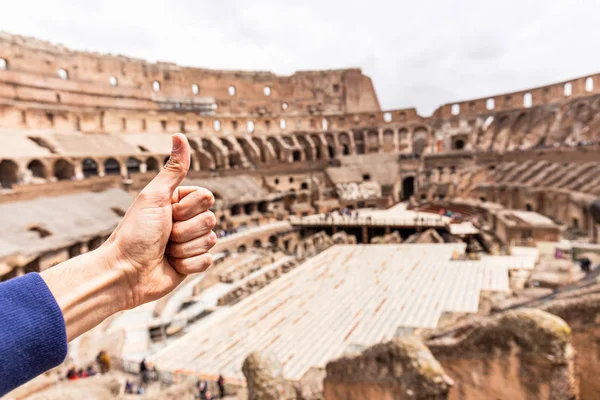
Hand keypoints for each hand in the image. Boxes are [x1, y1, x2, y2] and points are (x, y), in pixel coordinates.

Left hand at [105, 133, 216, 308]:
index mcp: (179, 202)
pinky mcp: (193, 264)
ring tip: (165, 251)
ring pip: (211, 241)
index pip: (207, 198)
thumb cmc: (135, 232)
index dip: (188, 208)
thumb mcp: (155, 196)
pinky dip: (188, 264)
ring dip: (184, 248)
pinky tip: (172, 264)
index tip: (167, 213)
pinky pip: (207, 261)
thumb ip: (174, 169)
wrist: (125, 273)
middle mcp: (187, 221)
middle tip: (164, 235)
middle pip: (211, 220)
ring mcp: (191, 243)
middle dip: (185, 230)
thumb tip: (179, 134)